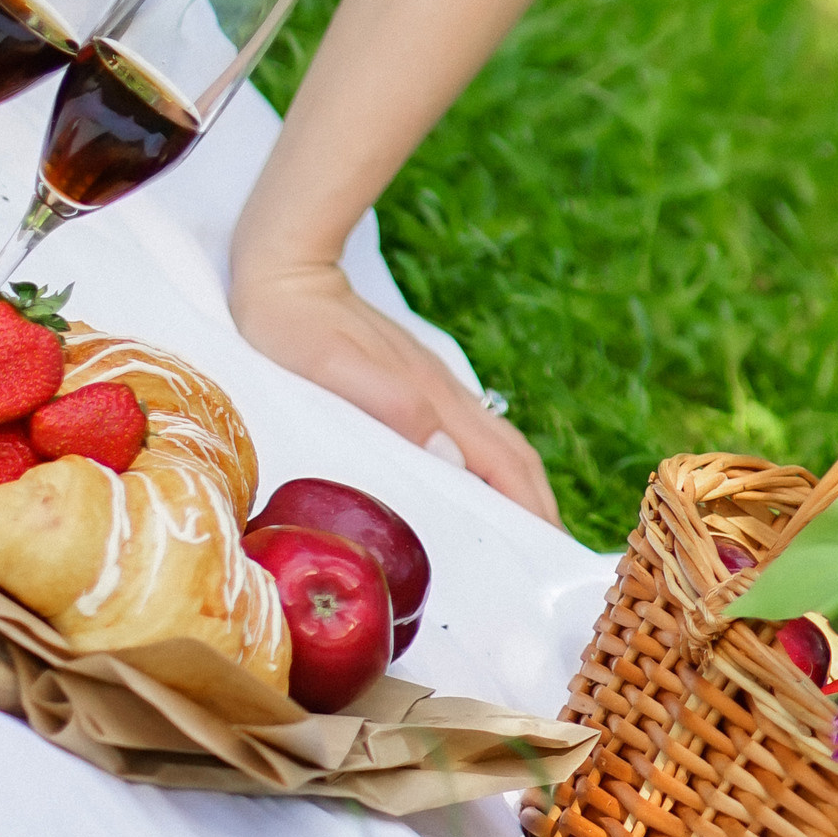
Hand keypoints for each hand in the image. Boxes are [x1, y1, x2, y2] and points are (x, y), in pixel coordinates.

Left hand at [230, 254, 561, 527]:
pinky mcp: (418, 387)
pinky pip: (474, 439)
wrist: (286, 270)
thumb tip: (450, 458)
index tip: (551, 557)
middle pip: (514, 458)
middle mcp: (446, 395)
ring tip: (525, 542)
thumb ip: (392, 405)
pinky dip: (493, 474)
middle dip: (540, 510)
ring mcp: (435, 389)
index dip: (532, 511)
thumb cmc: (295, 327)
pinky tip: (477, 495)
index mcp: (433, 398)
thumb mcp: (332, 369)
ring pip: (498, 447)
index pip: (503, 465)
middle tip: (551, 565)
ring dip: (520, 493)